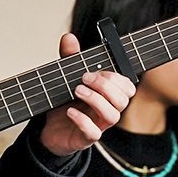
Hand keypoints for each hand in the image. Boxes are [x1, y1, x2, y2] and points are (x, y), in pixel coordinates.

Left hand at [39, 33, 135, 156]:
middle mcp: (106, 111)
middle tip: (84, 79)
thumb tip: (69, 37)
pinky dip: (82, 120)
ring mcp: (98, 125)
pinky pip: (93, 133)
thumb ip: (70, 58)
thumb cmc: (64, 103)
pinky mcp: (85, 138)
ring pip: (113, 116)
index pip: (128, 87)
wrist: (49, 130)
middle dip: (106, 86)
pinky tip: (70, 111)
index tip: (95, 71)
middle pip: (124, 100)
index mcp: (107, 96)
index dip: (116, 78)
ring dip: (96, 100)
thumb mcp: (66, 78)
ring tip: (77, 91)